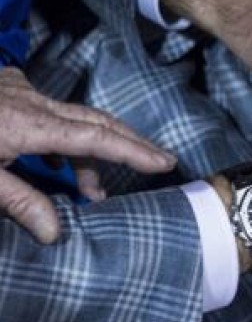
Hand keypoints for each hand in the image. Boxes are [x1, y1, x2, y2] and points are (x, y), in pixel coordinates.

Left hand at [0, 68, 174, 241]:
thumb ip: (18, 201)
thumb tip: (56, 233)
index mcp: (28, 124)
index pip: (95, 137)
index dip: (133, 152)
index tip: (165, 164)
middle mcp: (32, 101)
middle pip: (96, 120)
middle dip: (132, 143)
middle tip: (161, 163)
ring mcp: (19, 90)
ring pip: (72, 116)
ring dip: (90, 151)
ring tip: (91, 191)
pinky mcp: (7, 88)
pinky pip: (47, 108)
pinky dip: (62, 133)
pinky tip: (52, 155)